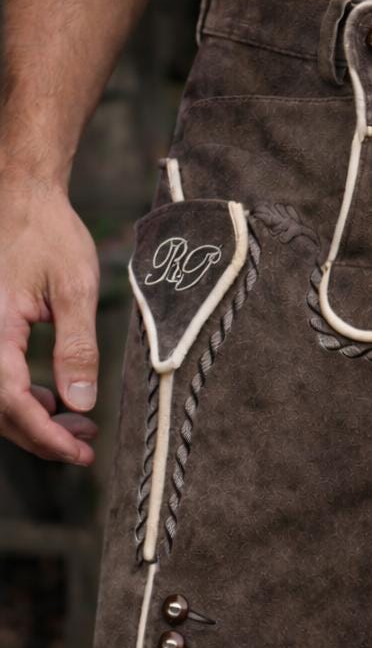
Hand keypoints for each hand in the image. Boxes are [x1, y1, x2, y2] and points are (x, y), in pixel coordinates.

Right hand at [0, 157, 98, 463]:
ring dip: (33, 420)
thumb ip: (77, 349)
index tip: (79, 453)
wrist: (21, 194)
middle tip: (85, 446)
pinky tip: (54, 401)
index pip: (11, 400)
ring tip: (79, 428)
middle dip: (41, 435)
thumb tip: (81, 404)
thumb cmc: (47, 232)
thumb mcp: (74, 288)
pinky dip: (22, 397)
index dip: (45, 436)